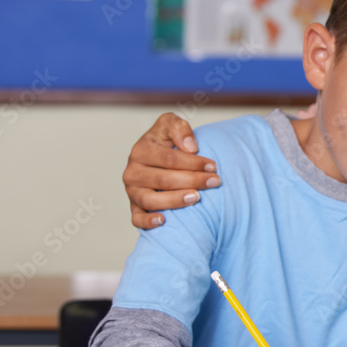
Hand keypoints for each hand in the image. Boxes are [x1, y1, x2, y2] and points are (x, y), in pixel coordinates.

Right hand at [123, 112, 220, 228]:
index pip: (169, 158)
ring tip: (196, 198)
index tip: (213, 166)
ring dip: (175, 200)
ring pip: (150, 200)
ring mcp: (132, 191)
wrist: (157, 158)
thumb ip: (179, 128)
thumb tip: (190, 147)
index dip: (193, 163)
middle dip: (192, 181)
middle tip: (214, 182)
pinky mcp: (135, 208)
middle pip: (163, 179)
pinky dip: (147, 221)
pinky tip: (163, 221)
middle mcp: (133, 172)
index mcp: (141, 150)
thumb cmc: (167, 141)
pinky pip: (136, 219)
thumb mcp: (171, 125)